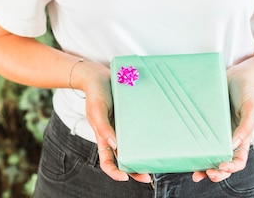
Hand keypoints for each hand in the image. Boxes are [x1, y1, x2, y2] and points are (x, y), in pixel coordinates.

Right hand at [81, 61, 151, 183]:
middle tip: (149, 175)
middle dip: (136, 170)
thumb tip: (115, 145)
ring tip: (157, 160)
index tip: (125, 178)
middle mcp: (115, 135)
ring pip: (136, 146)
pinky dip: (149, 136)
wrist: (99, 74)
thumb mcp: (96, 110)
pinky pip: (142, 129)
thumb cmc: (94, 93)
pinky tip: (159, 137)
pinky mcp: (134, 117)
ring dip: (145, 155)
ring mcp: (125, 126)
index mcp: (104, 137)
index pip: (107, 161)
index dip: (114, 172)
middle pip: (125, 159)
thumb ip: (103, 128)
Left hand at [192, 67, 253, 182]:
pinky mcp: (204, 125)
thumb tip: (234, 145)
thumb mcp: (250, 108)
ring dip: (203, 167)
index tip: (222, 167)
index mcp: (242, 139)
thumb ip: (245, 127)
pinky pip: (199, 140)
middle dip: (216, 173)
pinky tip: (185, 155)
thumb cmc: (246, 92)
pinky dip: (193, 151)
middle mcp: (228, 139)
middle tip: (207, 174)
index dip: (232, 167)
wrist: (236, 75)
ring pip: (209, 156)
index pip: (239, 160)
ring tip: (196, 174)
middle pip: (223, 163)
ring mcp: (215, 134)